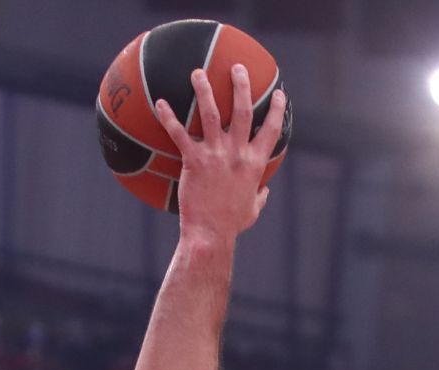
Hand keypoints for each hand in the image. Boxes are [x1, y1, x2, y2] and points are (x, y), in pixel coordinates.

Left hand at [153, 63, 287, 242]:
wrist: (210, 234)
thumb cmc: (231, 224)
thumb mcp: (253, 209)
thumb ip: (260, 196)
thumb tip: (265, 191)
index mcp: (255, 163)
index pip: (271, 130)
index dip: (276, 109)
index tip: (278, 93)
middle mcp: (238, 154)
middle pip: (243, 111)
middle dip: (241, 85)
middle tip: (237, 67)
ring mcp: (216, 155)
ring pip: (211, 114)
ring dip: (204, 90)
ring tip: (198, 72)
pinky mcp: (193, 161)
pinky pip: (179, 133)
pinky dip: (168, 117)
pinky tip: (161, 102)